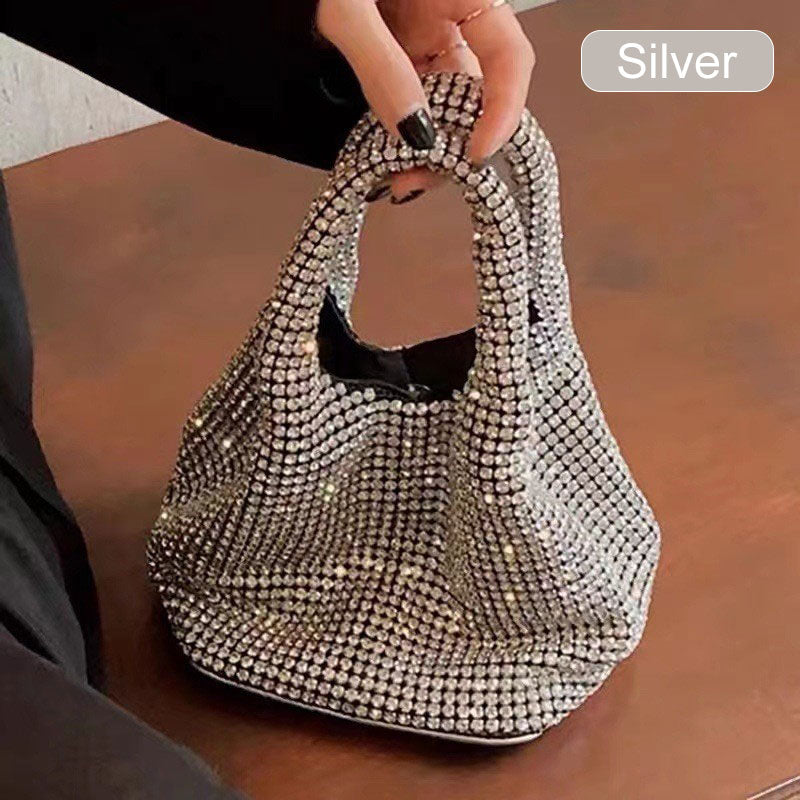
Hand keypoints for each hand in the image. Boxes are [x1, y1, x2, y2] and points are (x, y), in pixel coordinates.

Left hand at [317, 0, 534, 201]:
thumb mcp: (346, 8)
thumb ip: (380, 63)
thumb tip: (411, 130)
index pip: (508, 57)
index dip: (504, 110)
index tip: (476, 154)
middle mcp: (446, 22)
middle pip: (474, 96)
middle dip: (452, 145)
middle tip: (417, 178)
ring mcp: (418, 44)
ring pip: (442, 111)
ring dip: (424, 152)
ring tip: (396, 179)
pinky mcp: (390, 61)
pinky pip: (408, 108)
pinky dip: (399, 139)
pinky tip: (386, 160)